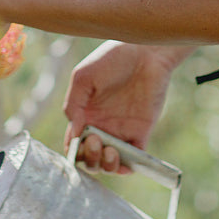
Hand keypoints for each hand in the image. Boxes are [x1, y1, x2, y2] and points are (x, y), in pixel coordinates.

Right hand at [63, 41, 190, 171]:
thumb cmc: (112, 58)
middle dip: (88, 158)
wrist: (146, 51)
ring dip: (105, 166)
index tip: (76, 143)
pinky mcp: (141, 132)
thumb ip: (73, 104)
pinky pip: (134, 158)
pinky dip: (127, 166)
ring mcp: (121, 131)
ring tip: (109, 150)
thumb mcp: (84, 77)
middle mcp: (101, 127)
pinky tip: (122, 158)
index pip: (74, 144)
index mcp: (85, 115)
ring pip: (110, 163)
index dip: (73, 151)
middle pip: (89, 159)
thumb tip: (74, 134)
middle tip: (94, 140)